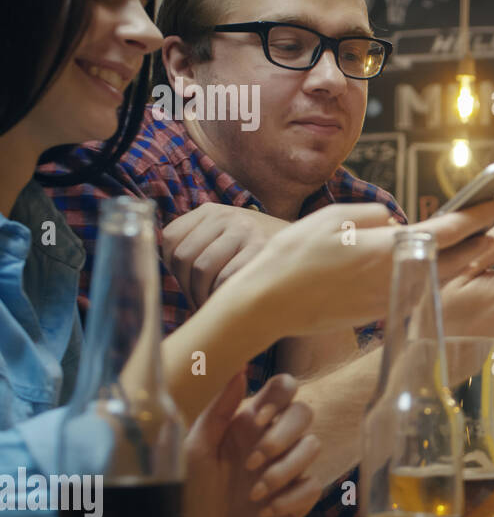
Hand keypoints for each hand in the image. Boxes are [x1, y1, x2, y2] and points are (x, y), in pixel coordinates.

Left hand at [161, 203, 288, 307]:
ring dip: (203, 295)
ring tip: (214, 305)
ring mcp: (247, 230)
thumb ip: (199, 245)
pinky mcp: (262, 249)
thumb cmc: (260, 254)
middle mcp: (228, 215)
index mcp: (212, 211)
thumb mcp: (229, 236)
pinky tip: (232, 301)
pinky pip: (227, 279)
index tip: (187, 283)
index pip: (170, 238)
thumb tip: (158, 276)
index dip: (172, 267)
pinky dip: (223, 296)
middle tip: (200, 302)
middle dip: (187, 287)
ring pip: (202, 269)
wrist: (312, 249)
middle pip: (184, 257)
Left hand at [181, 373, 322, 516]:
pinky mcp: (299, 497)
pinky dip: (290, 498)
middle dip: (282, 436)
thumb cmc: (189, 497)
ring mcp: (288, 468)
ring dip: (283, 471)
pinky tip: (265, 513)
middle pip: (305, 413)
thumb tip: (240, 367)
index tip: (256, 419)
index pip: (282, 389)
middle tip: (252, 463)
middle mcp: (271, 441)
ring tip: (253, 496)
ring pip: (313, 448)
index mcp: (247, 424)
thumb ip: (218, 409)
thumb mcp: (196, 451)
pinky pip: (314, 484)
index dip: (279, 397)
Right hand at [224, 197, 493, 338]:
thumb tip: (402, 226)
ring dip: (477, 259)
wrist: (267, 304)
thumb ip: (377, 220)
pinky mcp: (384, 311)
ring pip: (448, 277)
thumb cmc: (295, 256)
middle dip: (493, 239)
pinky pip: (426, 289)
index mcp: (389, 248)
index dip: (482, 214)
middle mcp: (399, 275)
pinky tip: (459, 267)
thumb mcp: (336, 220)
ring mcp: (393, 296)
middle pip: (462, 258)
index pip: (451, 229)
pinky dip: (449, 277)